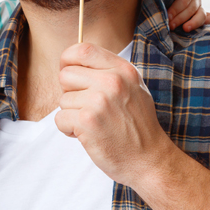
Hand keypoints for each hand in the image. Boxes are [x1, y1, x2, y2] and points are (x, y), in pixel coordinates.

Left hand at [54, 42, 174, 186]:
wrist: (150, 160)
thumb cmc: (138, 126)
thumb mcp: (132, 89)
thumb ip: (107, 72)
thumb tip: (72, 62)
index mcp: (123, 70)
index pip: (83, 49)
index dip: (68, 60)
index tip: (69, 74)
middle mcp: (112, 81)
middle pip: (66, 74)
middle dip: (69, 92)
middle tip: (85, 107)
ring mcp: (99, 101)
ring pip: (62, 100)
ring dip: (71, 115)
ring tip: (93, 124)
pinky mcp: (87, 121)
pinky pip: (60, 119)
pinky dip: (68, 130)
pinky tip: (88, 135)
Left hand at [152, 0, 209, 31]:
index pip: (183, 0)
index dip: (176, 9)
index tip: (168, 17)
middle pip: (191, 9)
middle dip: (180, 19)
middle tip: (170, 26)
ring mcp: (200, 6)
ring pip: (202, 15)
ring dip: (194, 23)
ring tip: (185, 29)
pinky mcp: (202, 14)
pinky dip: (207, 24)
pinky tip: (198, 30)